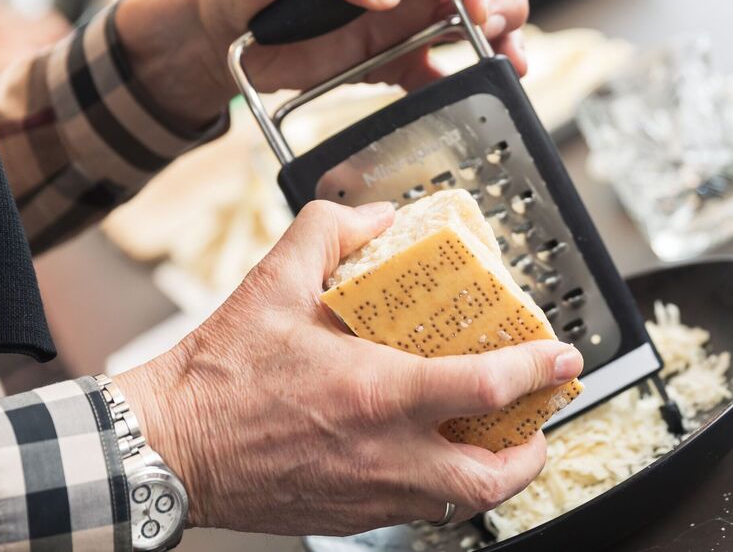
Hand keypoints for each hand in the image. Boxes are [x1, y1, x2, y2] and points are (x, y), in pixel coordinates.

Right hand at [114, 200, 581, 534]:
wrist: (168, 448)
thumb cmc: (219, 373)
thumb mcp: (273, 282)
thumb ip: (330, 232)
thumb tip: (378, 217)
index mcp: (377, 392)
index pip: (486, 386)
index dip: (538, 371)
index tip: (564, 357)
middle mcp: (385, 453)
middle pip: (492, 478)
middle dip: (531, 453)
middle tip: (536, 423)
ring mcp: (369, 493)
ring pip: (458, 506)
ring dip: (489, 476)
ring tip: (491, 442)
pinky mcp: (348, 515)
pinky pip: (416, 512)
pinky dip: (439, 489)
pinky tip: (428, 457)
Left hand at [115, 0, 527, 126]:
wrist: (218, 34)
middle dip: (504, 1)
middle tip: (489, 31)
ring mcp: (407, 15)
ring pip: (476, 21)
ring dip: (501, 41)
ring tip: (508, 64)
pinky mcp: (395, 58)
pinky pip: (439, 69)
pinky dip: (461, 82)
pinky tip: (473, 92)